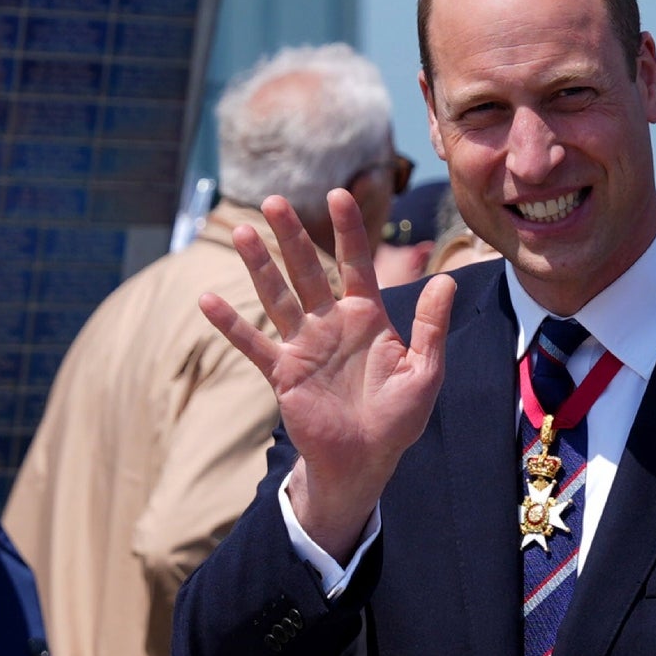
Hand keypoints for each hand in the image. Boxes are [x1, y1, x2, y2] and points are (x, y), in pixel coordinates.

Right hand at [199, 189, 455, 558]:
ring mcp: (304, 345)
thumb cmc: (399, 416)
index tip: (338, 195)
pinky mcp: (284, 373)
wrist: (367, 460)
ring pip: (278, 297)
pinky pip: (254, 344)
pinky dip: (231, 324)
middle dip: (292, 236)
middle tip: (274, 200)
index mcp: (368, 316)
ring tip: (243, 231)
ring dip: (259, 266)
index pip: (355, 263)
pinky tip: (208, 300)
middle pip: (308, 270)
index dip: (348, 231)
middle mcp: (332, 323)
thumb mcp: (426, 371)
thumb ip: (432, 326)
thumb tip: (447, 279)